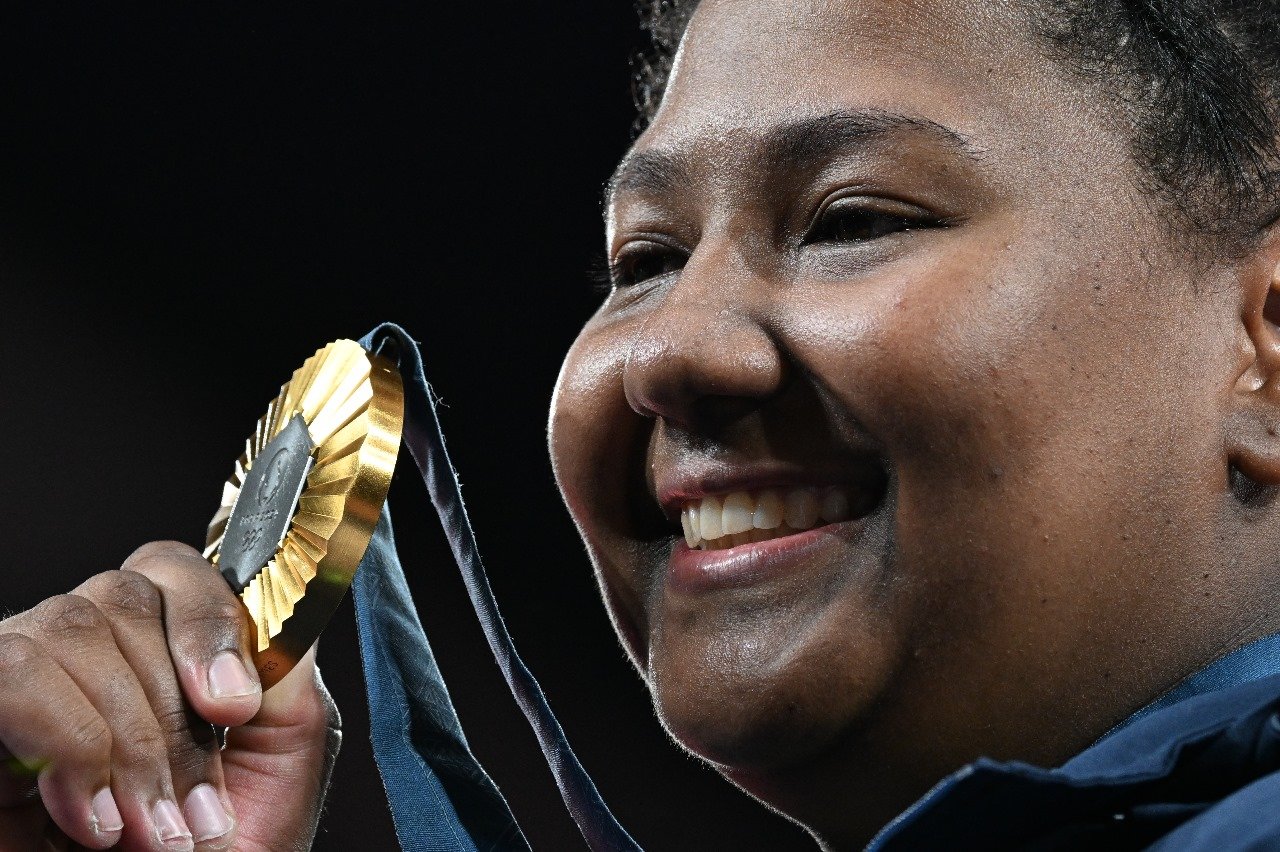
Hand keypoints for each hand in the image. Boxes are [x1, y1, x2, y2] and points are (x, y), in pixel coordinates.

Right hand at [0, 541, 340, 850]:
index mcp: (155, 650)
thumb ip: (281, 669)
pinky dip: (68, 744)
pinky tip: (93, 821)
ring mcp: (21, 691)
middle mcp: (82, 658)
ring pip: (66, 627)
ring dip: (125, 739)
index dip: (206, 620)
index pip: (168, 568)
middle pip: (121, 594)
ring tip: (152, 830)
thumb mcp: (279, 754)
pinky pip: (12, 675)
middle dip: (170, 709)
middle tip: (195, 809)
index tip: (234, 705)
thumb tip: (271, 604)